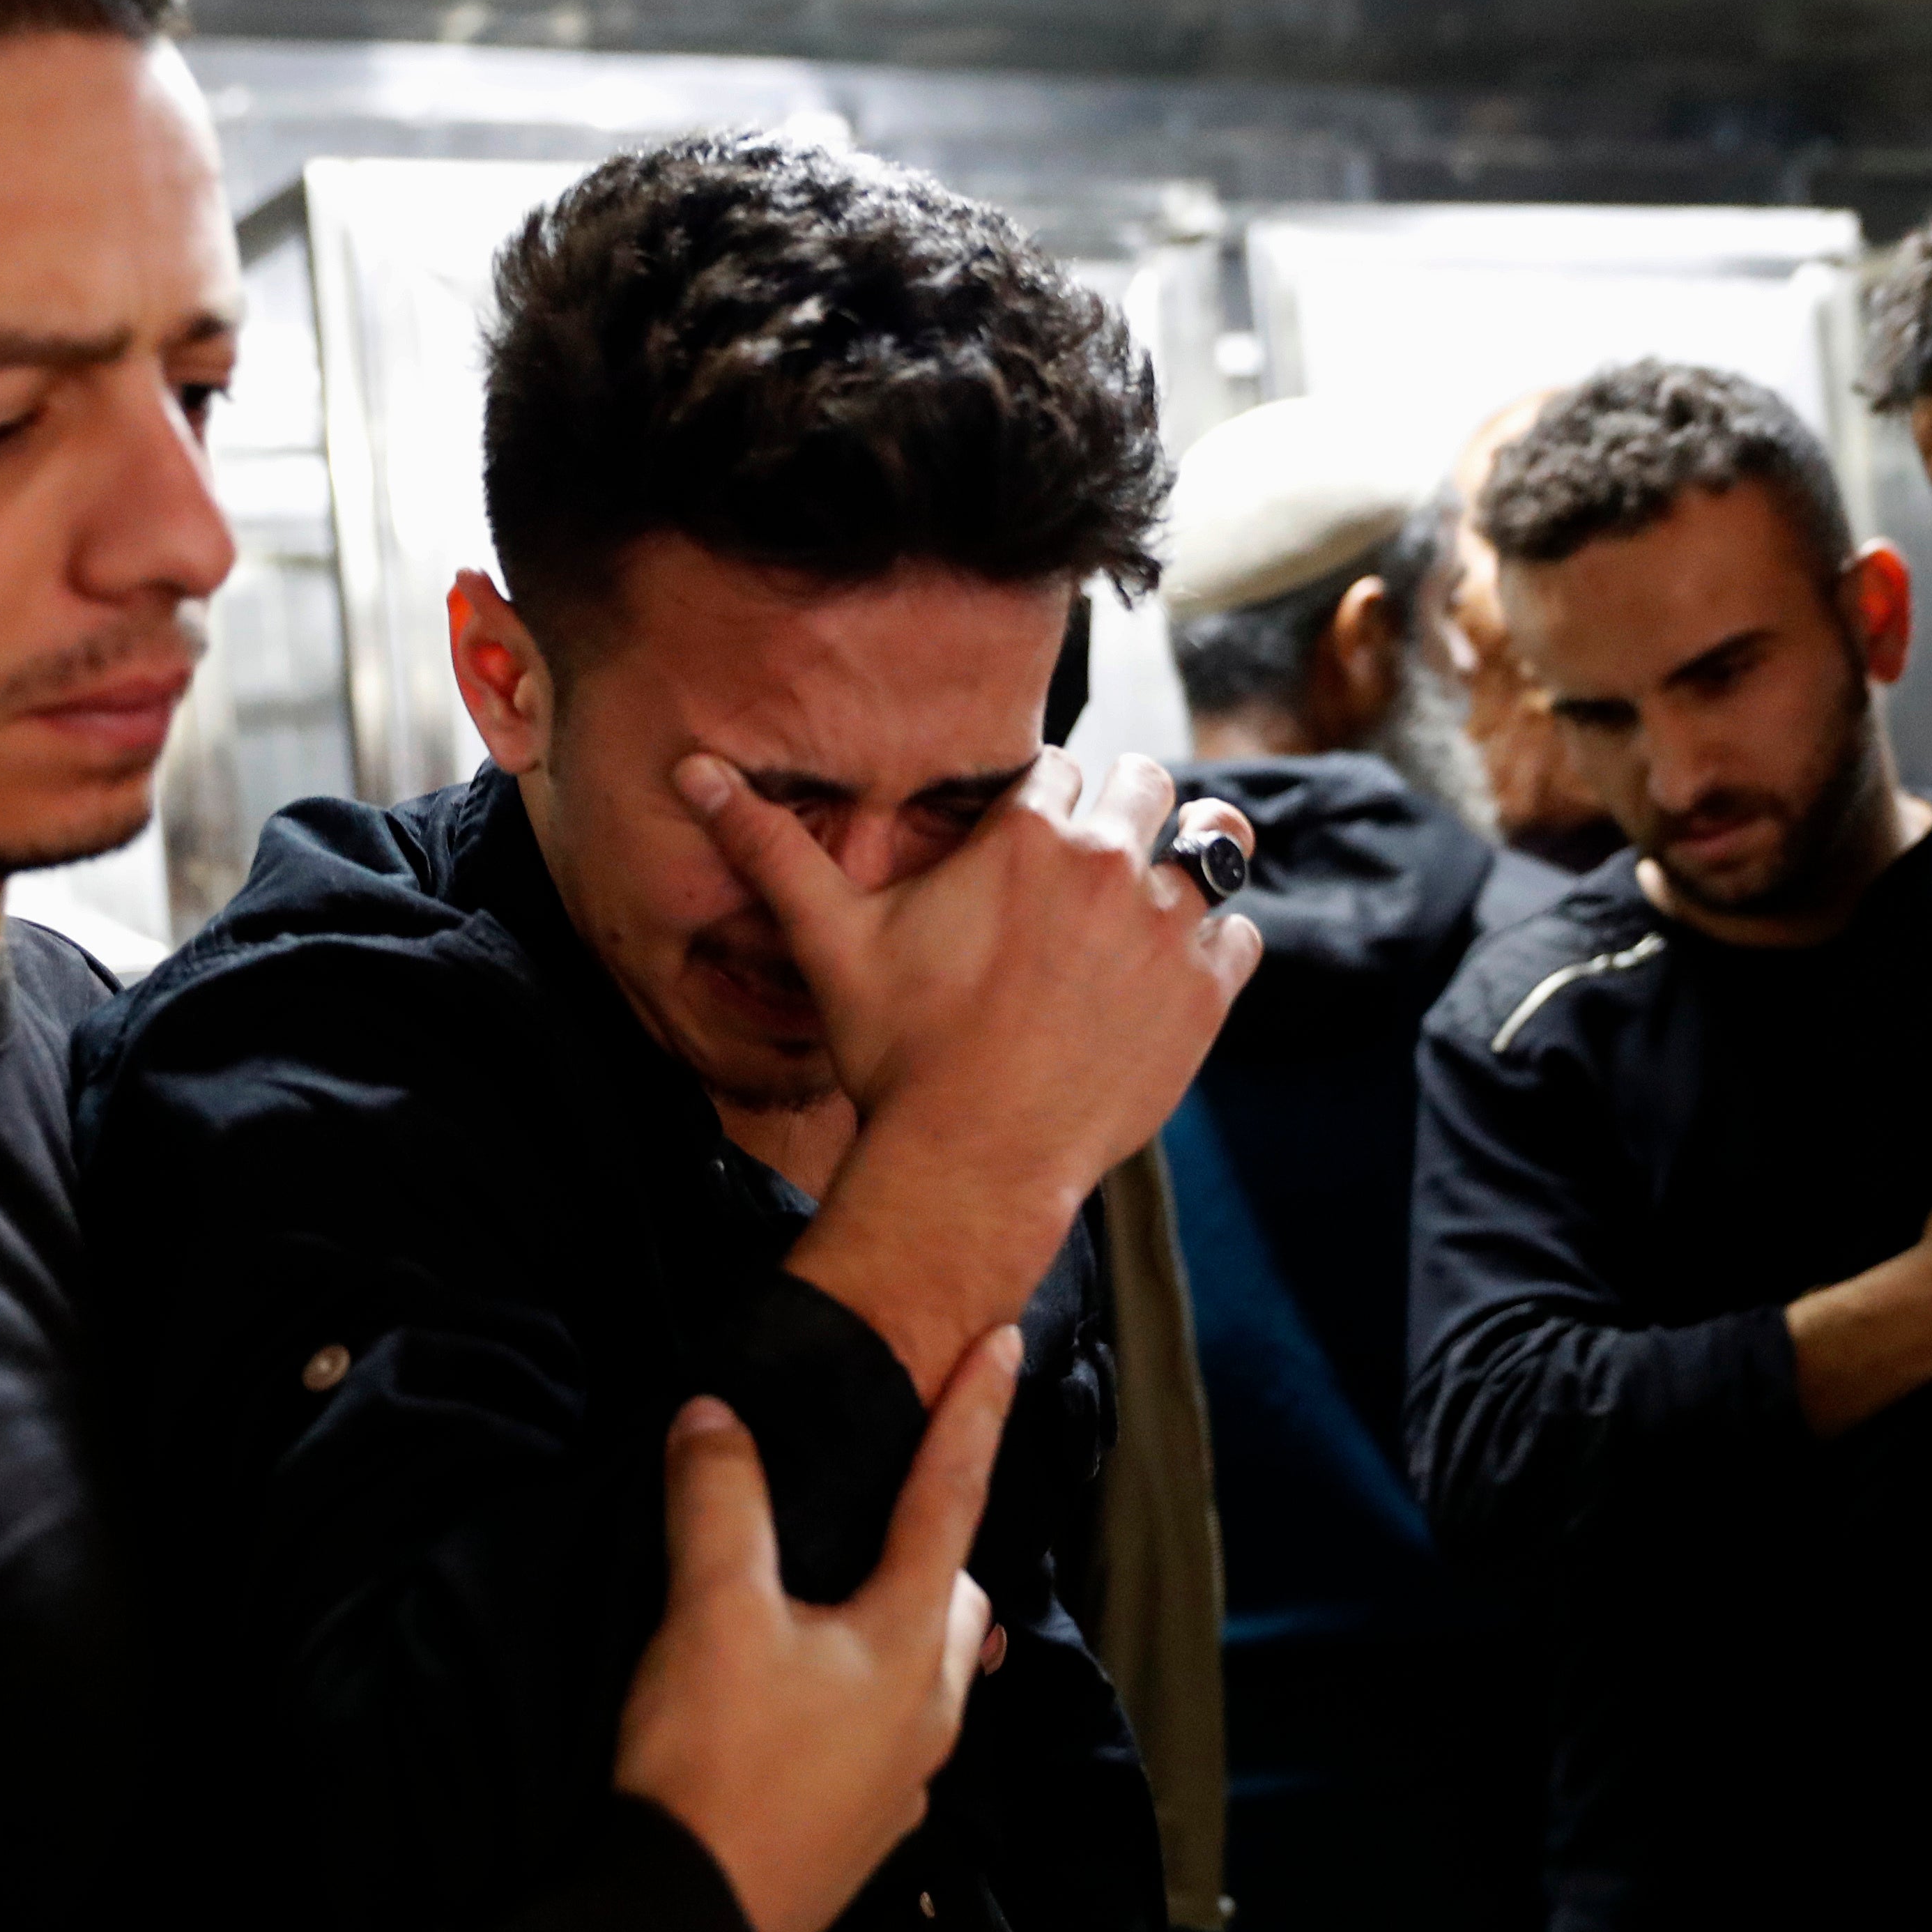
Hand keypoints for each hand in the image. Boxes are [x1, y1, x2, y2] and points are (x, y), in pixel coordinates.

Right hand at [613, 1328, 1021, 1931]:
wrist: (687, 1919)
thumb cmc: (716, 1760)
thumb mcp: (711, 1612)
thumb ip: (720, 1503)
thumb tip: (713, 1417)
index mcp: (908, 1639)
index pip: (953, 1495)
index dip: (976, 1410)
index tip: (1009, 1342)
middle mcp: (928, 1709)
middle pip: (954, 1595)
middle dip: (936, 1539)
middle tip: (893, 1498)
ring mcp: (902, 1778)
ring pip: (927, 1672)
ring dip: (900, 1623)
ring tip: (843, 1598)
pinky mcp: (862, 1827)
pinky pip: (885, 1734)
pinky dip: (863, 1692)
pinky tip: (811, 1699)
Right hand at [678, 748, 1262, 1387]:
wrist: (971, 1163)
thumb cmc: (900, 1052)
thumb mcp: (832, 942)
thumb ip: (771, 849)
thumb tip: (691, 772)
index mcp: (1029, 832)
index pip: (1058, 768)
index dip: (1041, 802)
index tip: (1025, 842)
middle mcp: (1110, 862)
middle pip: (1145, 785)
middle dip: (1120, 814)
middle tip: (1088, 869)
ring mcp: (1168, 927)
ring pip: (1211, 846)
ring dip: (1183, 865)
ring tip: (1145, 907)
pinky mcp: (1205, 993)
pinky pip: (1240, 934)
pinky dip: (1214, 947)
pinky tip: (1166, 976)